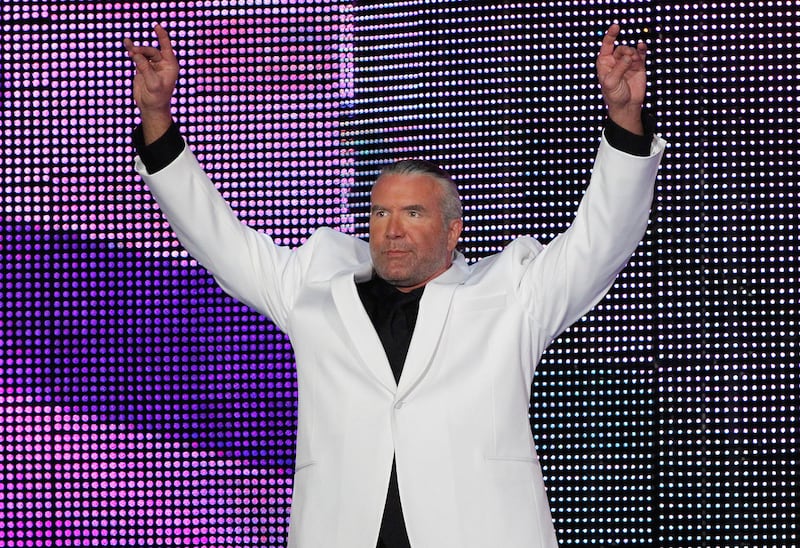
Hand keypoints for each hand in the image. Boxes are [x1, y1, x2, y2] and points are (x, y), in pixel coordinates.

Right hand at [124, 24, 178, 143]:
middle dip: (142, 50)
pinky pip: (137, 57)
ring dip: (135, 49)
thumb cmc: (157, 98)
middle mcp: (162, 64)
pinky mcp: (142, 68)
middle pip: (151, 50)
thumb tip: (136, 54)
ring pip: (143, 52)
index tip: (157, 26)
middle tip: (133, 52)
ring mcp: (152, 65)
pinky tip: (127, 44)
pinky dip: (132, 51)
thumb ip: (145, 69)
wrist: (151, 108)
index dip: (162, 36)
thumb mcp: (153, 84)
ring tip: (128, 46)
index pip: (166, 47)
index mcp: (170, 66)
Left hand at [596, 24, 646, 134]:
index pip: (606, 46)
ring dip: (633, 54)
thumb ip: (619, 68)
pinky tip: (642, 46)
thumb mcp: (611, 83)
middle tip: (629, 59)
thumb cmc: (614, 96)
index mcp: (604, 63)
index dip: (610, 35)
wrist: (626, 106)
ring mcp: (627, 63)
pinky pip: (640, 54)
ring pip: (631, 51)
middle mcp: (615, 61)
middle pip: (621, 49)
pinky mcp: (638, 66)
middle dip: (625, 51)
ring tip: (634, 62)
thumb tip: (629, 56)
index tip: (616, 27)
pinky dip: (641, 49)